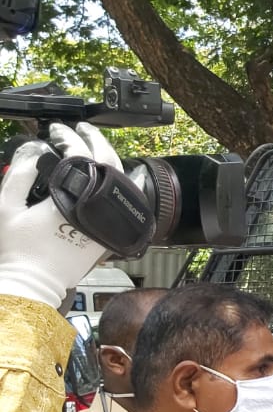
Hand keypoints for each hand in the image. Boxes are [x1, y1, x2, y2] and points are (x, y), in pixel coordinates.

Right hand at [0, 123, 117, 307]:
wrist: (34, 283)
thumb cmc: (18, 249)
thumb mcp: (6, 207)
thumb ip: (18, 175)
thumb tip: (35, 150)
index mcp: (70, 197)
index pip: (78, 155)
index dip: (67, 137)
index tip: (56, 130)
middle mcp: (95, 207)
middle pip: (108, 162)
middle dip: (96, 140)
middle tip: (82, 129)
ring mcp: (106, 220)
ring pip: (121, 180)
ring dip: (109, 159)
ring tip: (95, 146)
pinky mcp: (109, 232)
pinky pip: (122, 202)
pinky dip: (119, 183)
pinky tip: (112, 175)